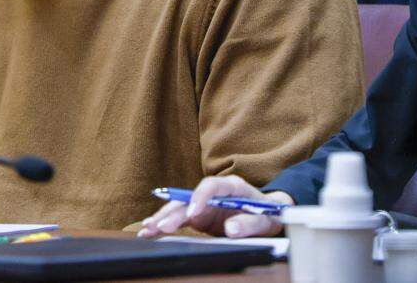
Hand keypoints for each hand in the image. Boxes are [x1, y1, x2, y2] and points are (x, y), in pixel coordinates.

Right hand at [136, 175, 290, 238]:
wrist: (268, 213)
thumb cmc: (268, 214)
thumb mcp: (266, 220)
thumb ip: (250, 224)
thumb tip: (230, 229)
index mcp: (232, 186)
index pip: (212, 186)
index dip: (200, 197)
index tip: (193, 214)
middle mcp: (214, 192)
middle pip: (190, 197)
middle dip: (174, 211)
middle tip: (162, 226)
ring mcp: (204, 203)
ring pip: (180, 207)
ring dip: (164, 217)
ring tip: (148, 229)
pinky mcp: (199, 215)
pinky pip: (180, 218)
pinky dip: (165, 224)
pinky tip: (150, 230)